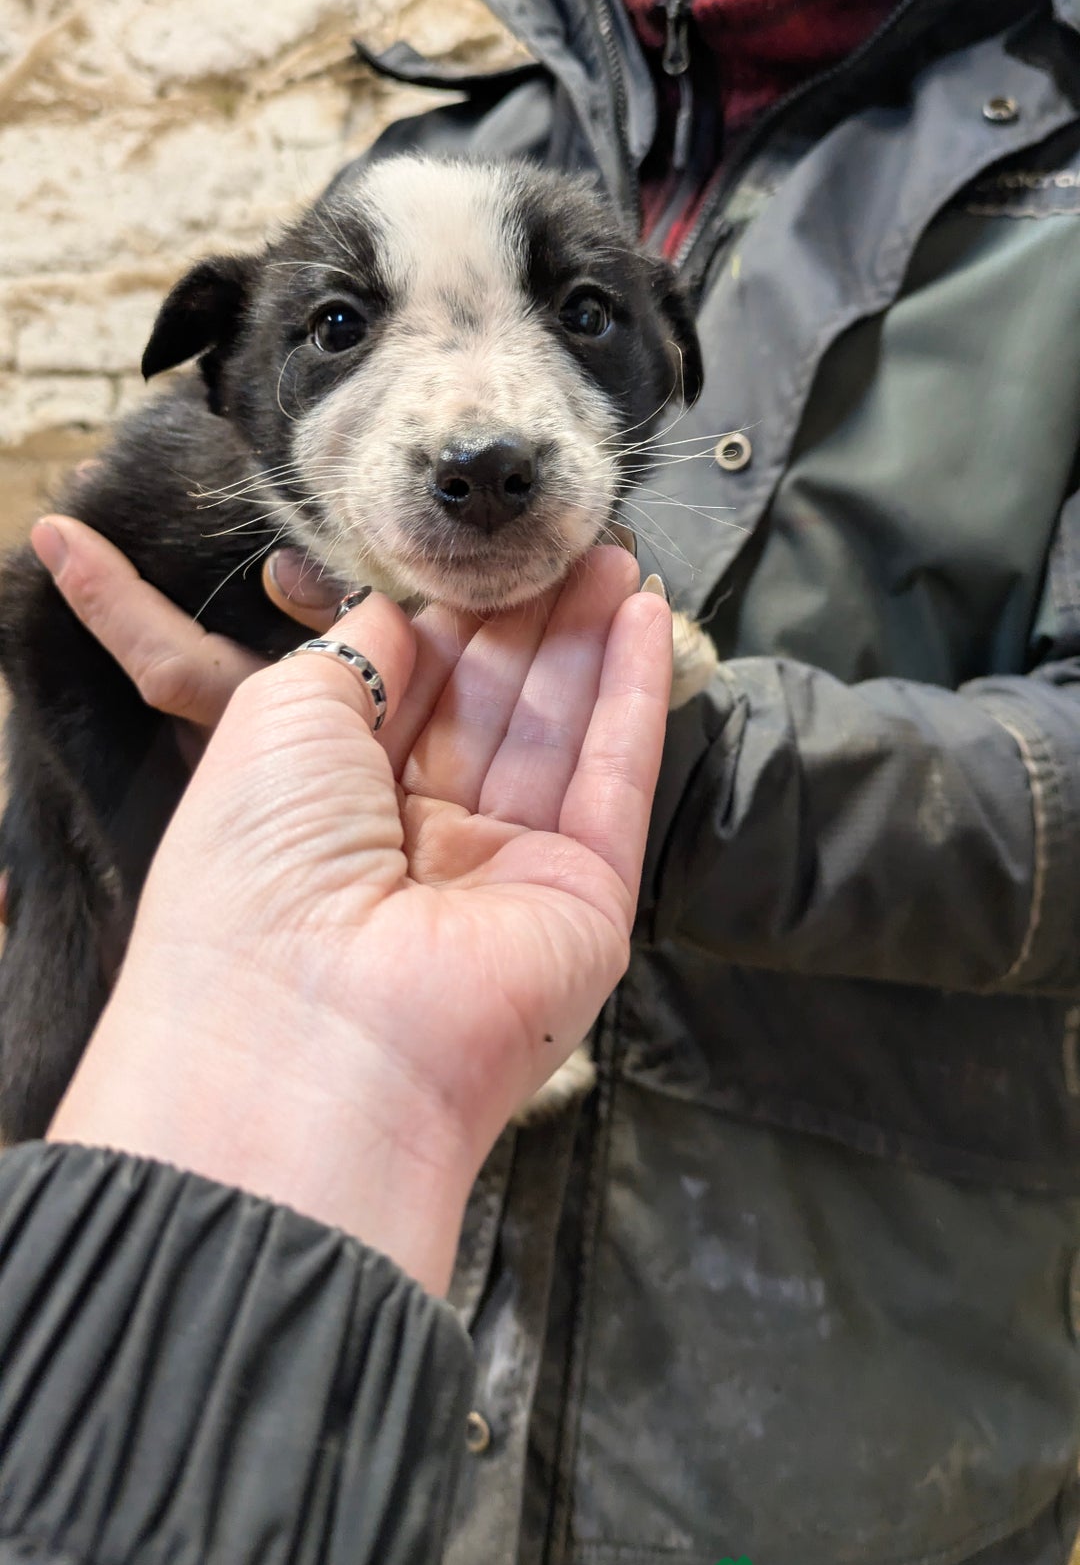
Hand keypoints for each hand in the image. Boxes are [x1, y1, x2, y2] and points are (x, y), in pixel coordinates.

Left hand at [49, 548, 671, 1294]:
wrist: (309, 1031)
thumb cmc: (257, 863)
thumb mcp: (275, 719)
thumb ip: (351, 655)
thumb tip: (399, 614)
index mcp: (332, 810)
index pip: (407, 695)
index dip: (450, 620)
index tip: (486, 551)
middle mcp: (420, 848)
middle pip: (489, 709)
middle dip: (528, 621)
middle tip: (572, 533)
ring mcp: (507, 878)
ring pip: (555, 734)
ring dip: (587, 642)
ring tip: (617, 552)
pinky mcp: (584, 902)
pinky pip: (611, 781)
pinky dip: (631, 699)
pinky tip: (643, 618)